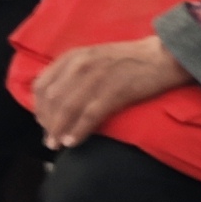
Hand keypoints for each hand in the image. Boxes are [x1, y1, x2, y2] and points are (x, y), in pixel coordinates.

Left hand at [27, 33, 187, 151]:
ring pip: (67, 108)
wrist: (161, 56)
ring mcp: (96, 78)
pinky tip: (72, 142)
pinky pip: (89, 115)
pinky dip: (78, 130)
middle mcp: (80, 65)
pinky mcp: (114, 91)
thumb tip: (54, 99)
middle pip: (52, 99)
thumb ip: (72, 73)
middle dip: (47, 122)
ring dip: (58, 130)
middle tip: (49, 139)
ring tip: (57, 145)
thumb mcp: (92, 58)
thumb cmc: (127, 60)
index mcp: (72, 57)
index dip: (38, 107)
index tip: (42, 123)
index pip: (42, 84)